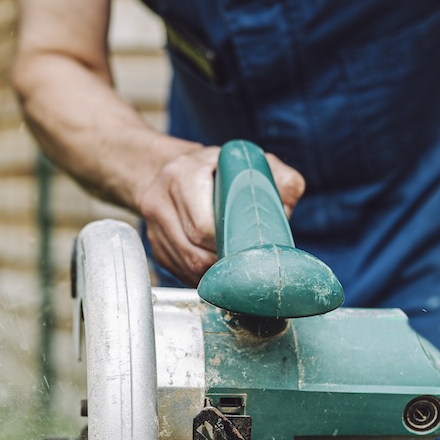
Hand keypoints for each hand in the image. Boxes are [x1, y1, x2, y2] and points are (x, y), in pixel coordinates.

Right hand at [135, 145, 304, 287]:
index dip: (228, 243)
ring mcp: (152, 224)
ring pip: (185, 265)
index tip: (248, 247)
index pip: (203, 226)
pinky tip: (217, 268)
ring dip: (213, 274)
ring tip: (235, 268)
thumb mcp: (248, 163)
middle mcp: (160, 198)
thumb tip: (286, 207)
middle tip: (246, 262)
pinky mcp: (153, 245)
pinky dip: (200, 276)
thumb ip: (278, 179)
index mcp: (183, 174)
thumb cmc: (217, 170)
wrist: (172, 171)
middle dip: (223, 262)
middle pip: (193, 251)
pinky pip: (178, 271)